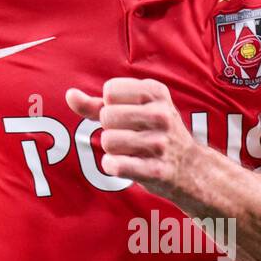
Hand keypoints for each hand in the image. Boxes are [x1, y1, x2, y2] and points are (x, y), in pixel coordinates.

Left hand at [65, 77, 194, 196]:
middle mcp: (161, 114)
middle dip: (110, 128)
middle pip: (107, 116)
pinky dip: (112, 166)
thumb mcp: (132, 109)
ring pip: (108, 140)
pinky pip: (115, 165)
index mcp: (155, 92)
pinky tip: (125, 164)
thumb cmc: (153, 132)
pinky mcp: (156, 170)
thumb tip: (70, 94)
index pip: (110, 91)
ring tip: (130, 150)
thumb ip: (96, 103)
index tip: (128, 115)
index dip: (110, 105)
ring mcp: (160, 143)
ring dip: (112, 149)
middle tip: (128, 134)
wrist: (190, 167)